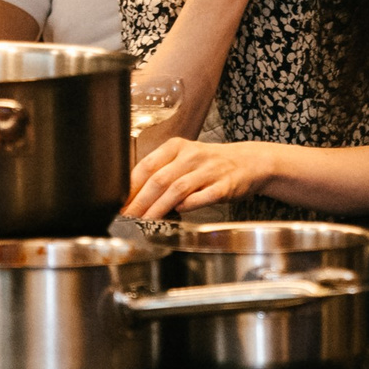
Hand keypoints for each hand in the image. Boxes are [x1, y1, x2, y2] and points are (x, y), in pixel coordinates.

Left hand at [125, 138, 280, 218]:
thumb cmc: (211, 164)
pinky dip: (188, 206)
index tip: (119, 204)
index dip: (130, 187)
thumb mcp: (184, 159)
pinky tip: (177, 214)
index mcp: (177, 147)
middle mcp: (192, 156)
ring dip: (158, 208)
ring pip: (177, 189)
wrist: (249, 162)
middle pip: (159, 179)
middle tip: (127, 218)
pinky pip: (202, 197)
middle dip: (140, 202)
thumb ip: (162, 173)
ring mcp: (209, 170)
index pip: (146, 166)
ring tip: (144, 221)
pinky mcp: (224, 185)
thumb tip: (133, 197)